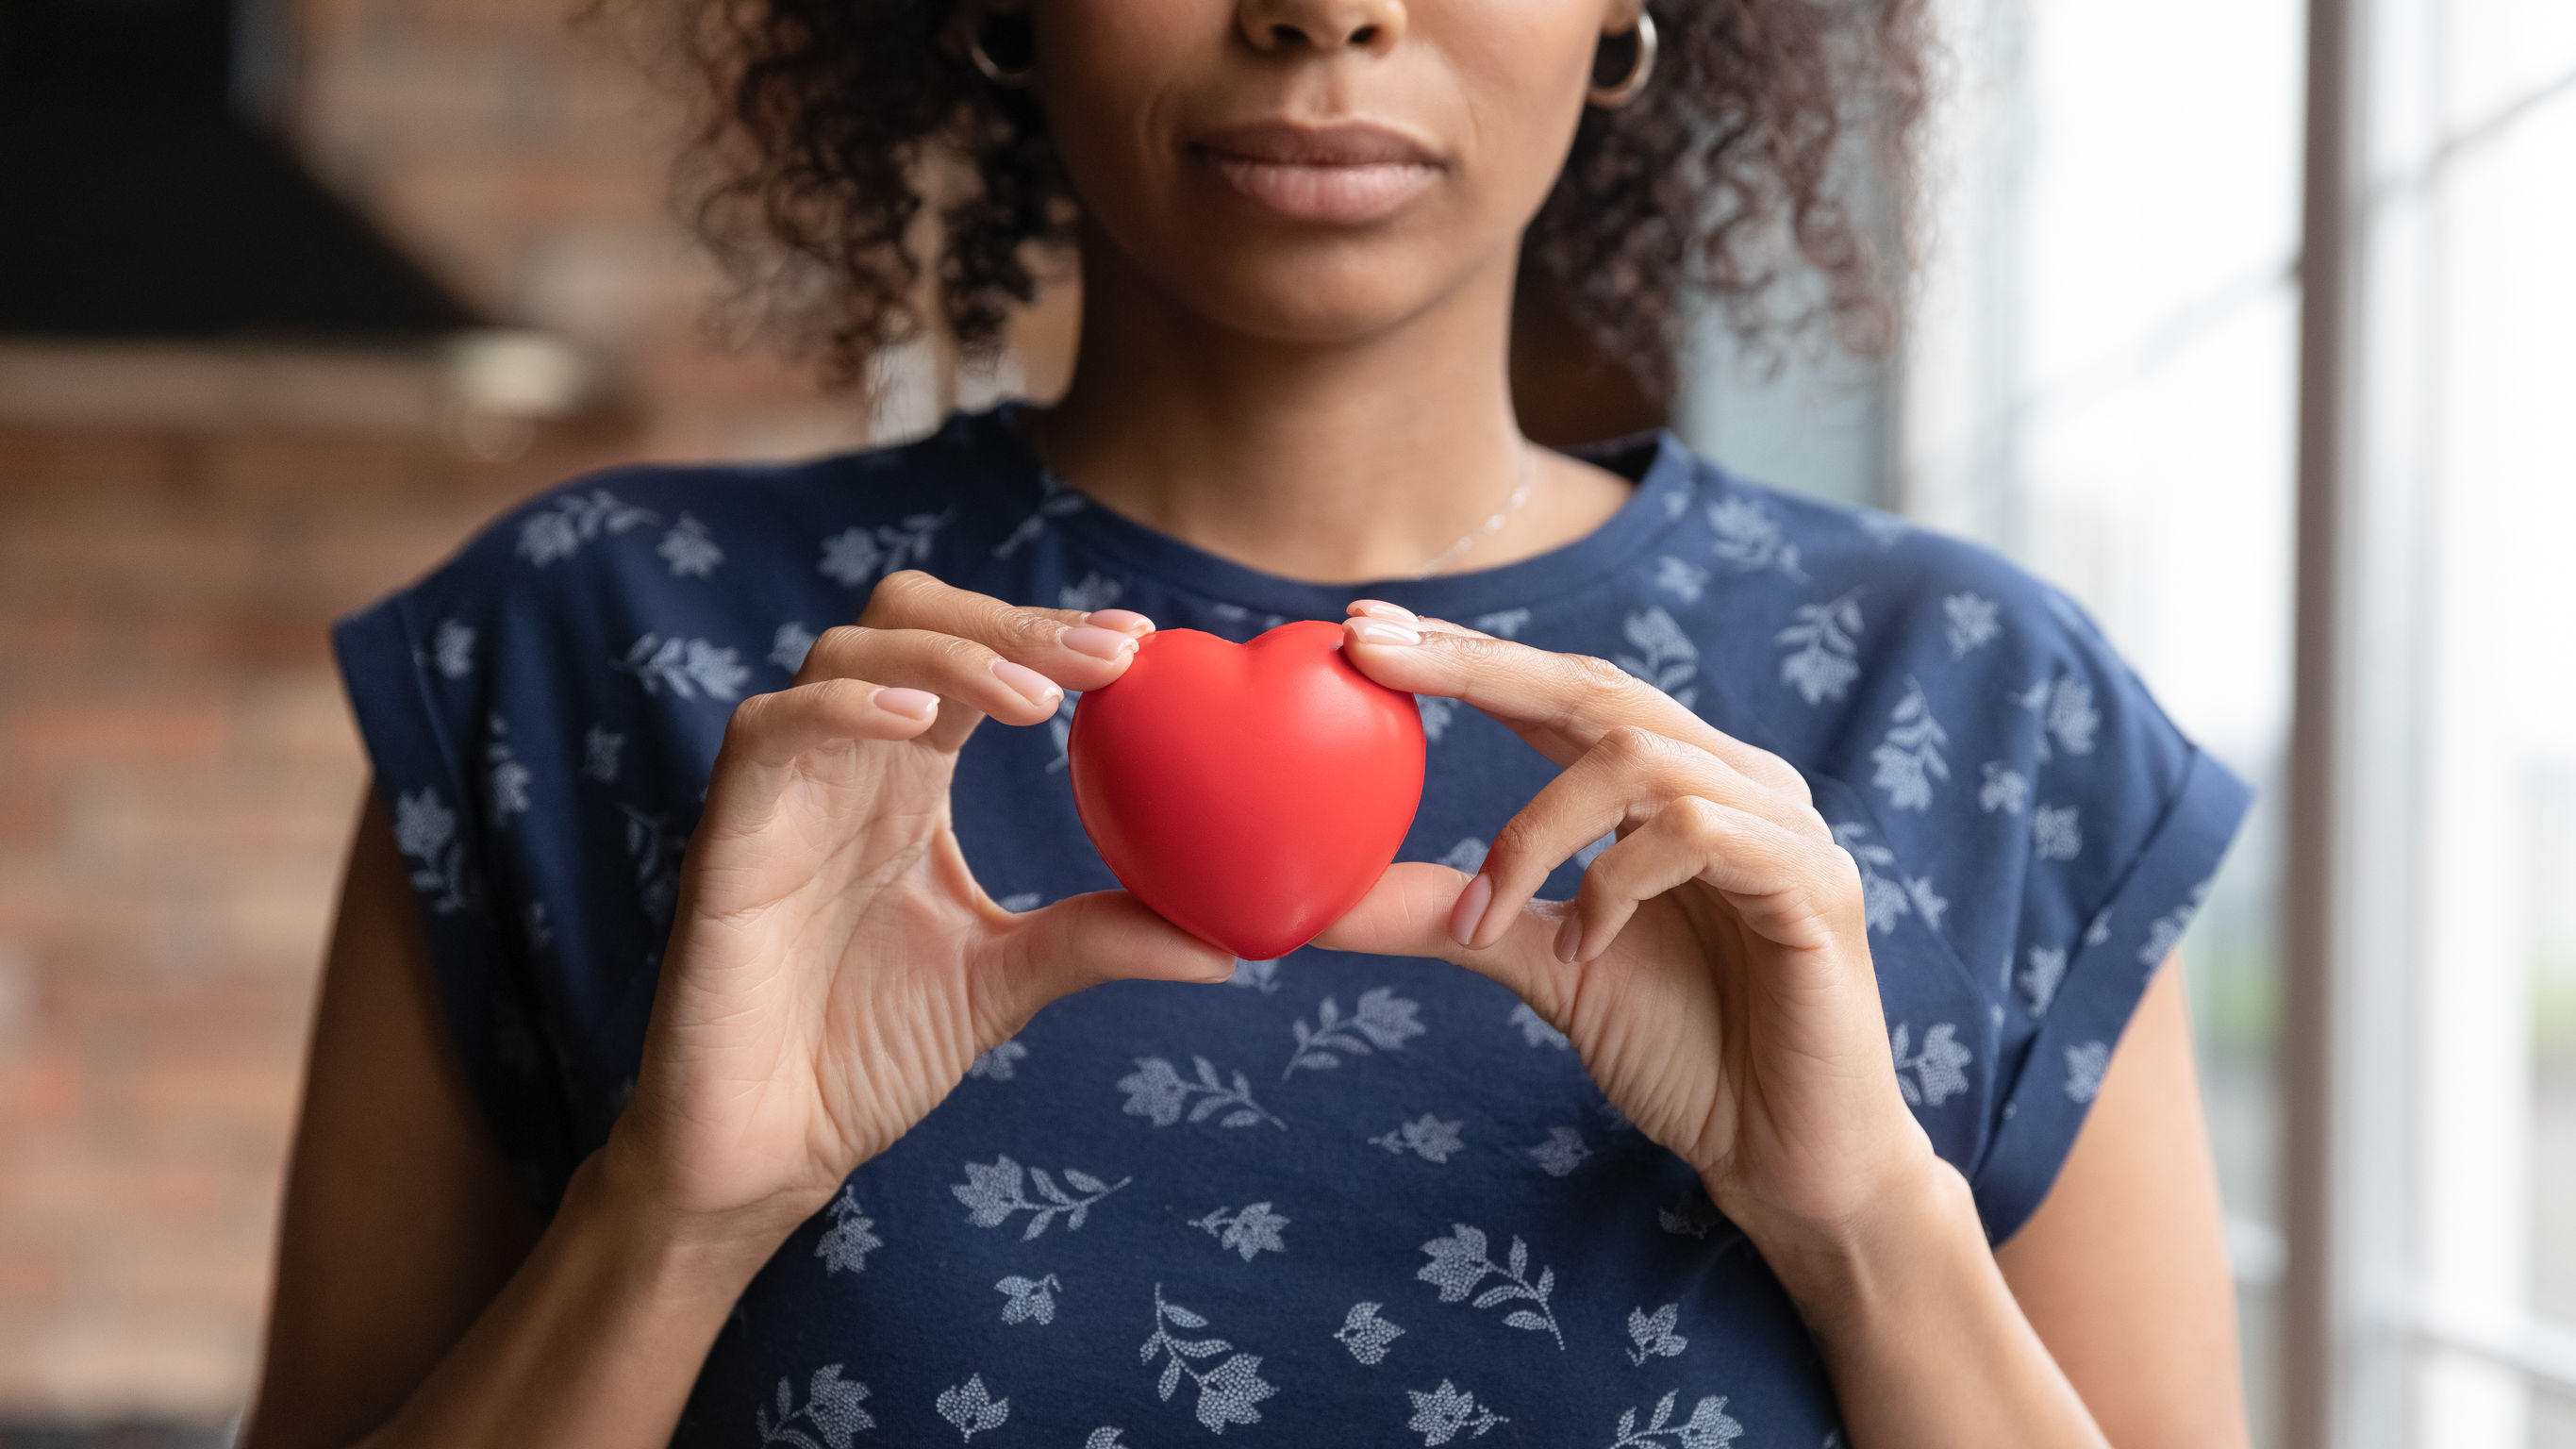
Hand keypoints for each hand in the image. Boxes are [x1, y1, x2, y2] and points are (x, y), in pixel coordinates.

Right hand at [600, 572, 1233, 1249]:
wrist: (763, 1149)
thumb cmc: (863, 1056)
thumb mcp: (1004, 984)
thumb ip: (1097, 941)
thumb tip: (1230, 946)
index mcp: (909, 779)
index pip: (978, 659)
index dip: (1050, 632)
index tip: (1142, 643)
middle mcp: (846, 762)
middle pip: (911, 617)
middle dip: (1012, 620)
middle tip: (1110, 658)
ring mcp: (783, 790)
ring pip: (846, 652)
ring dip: (950, 656)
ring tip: (1039, 703)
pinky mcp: (728, 834)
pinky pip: (769, 730)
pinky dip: (846, 708)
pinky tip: (923, 723)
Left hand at [1317, 603, 1941, 1252]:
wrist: (1788, 1159)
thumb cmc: (1685, 1054)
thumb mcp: (1544, 968)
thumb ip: (1451, 919)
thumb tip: (1319, 900)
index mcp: (1672, 787)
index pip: (1562, 692)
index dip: (1468, 655)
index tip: (1365, 636)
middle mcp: (1732, 782)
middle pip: (1597, 687)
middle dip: (1478, 667)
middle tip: (1374, 656)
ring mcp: (1780, 824)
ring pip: (1636, 757)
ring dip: (1535, 831)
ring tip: (1484, 918)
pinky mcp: (1813, 882)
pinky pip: (1699, 830)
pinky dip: (1615, 883)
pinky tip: (1585, 950)